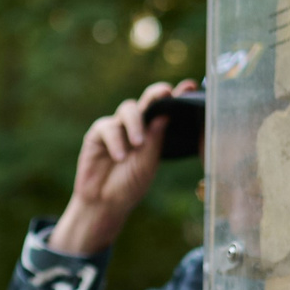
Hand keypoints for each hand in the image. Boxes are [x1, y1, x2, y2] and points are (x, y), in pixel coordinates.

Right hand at [49, 81, 192, 254]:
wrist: (104, 203)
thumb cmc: (129, 185)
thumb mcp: (148, 163)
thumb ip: (156, 139)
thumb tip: (166, 115)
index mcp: (154, 132)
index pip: (167, 110)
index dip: (178, 97)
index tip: (191, 86)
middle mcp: (136, 125)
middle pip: (148, 100)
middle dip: (157, 94)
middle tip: (165, 93)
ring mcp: (117, 127)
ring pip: (128, 109)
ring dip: (135, 124)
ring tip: (138, 144)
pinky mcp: (98, 134)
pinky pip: (108, 128)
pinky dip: (115, 141)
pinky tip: (119, 156)